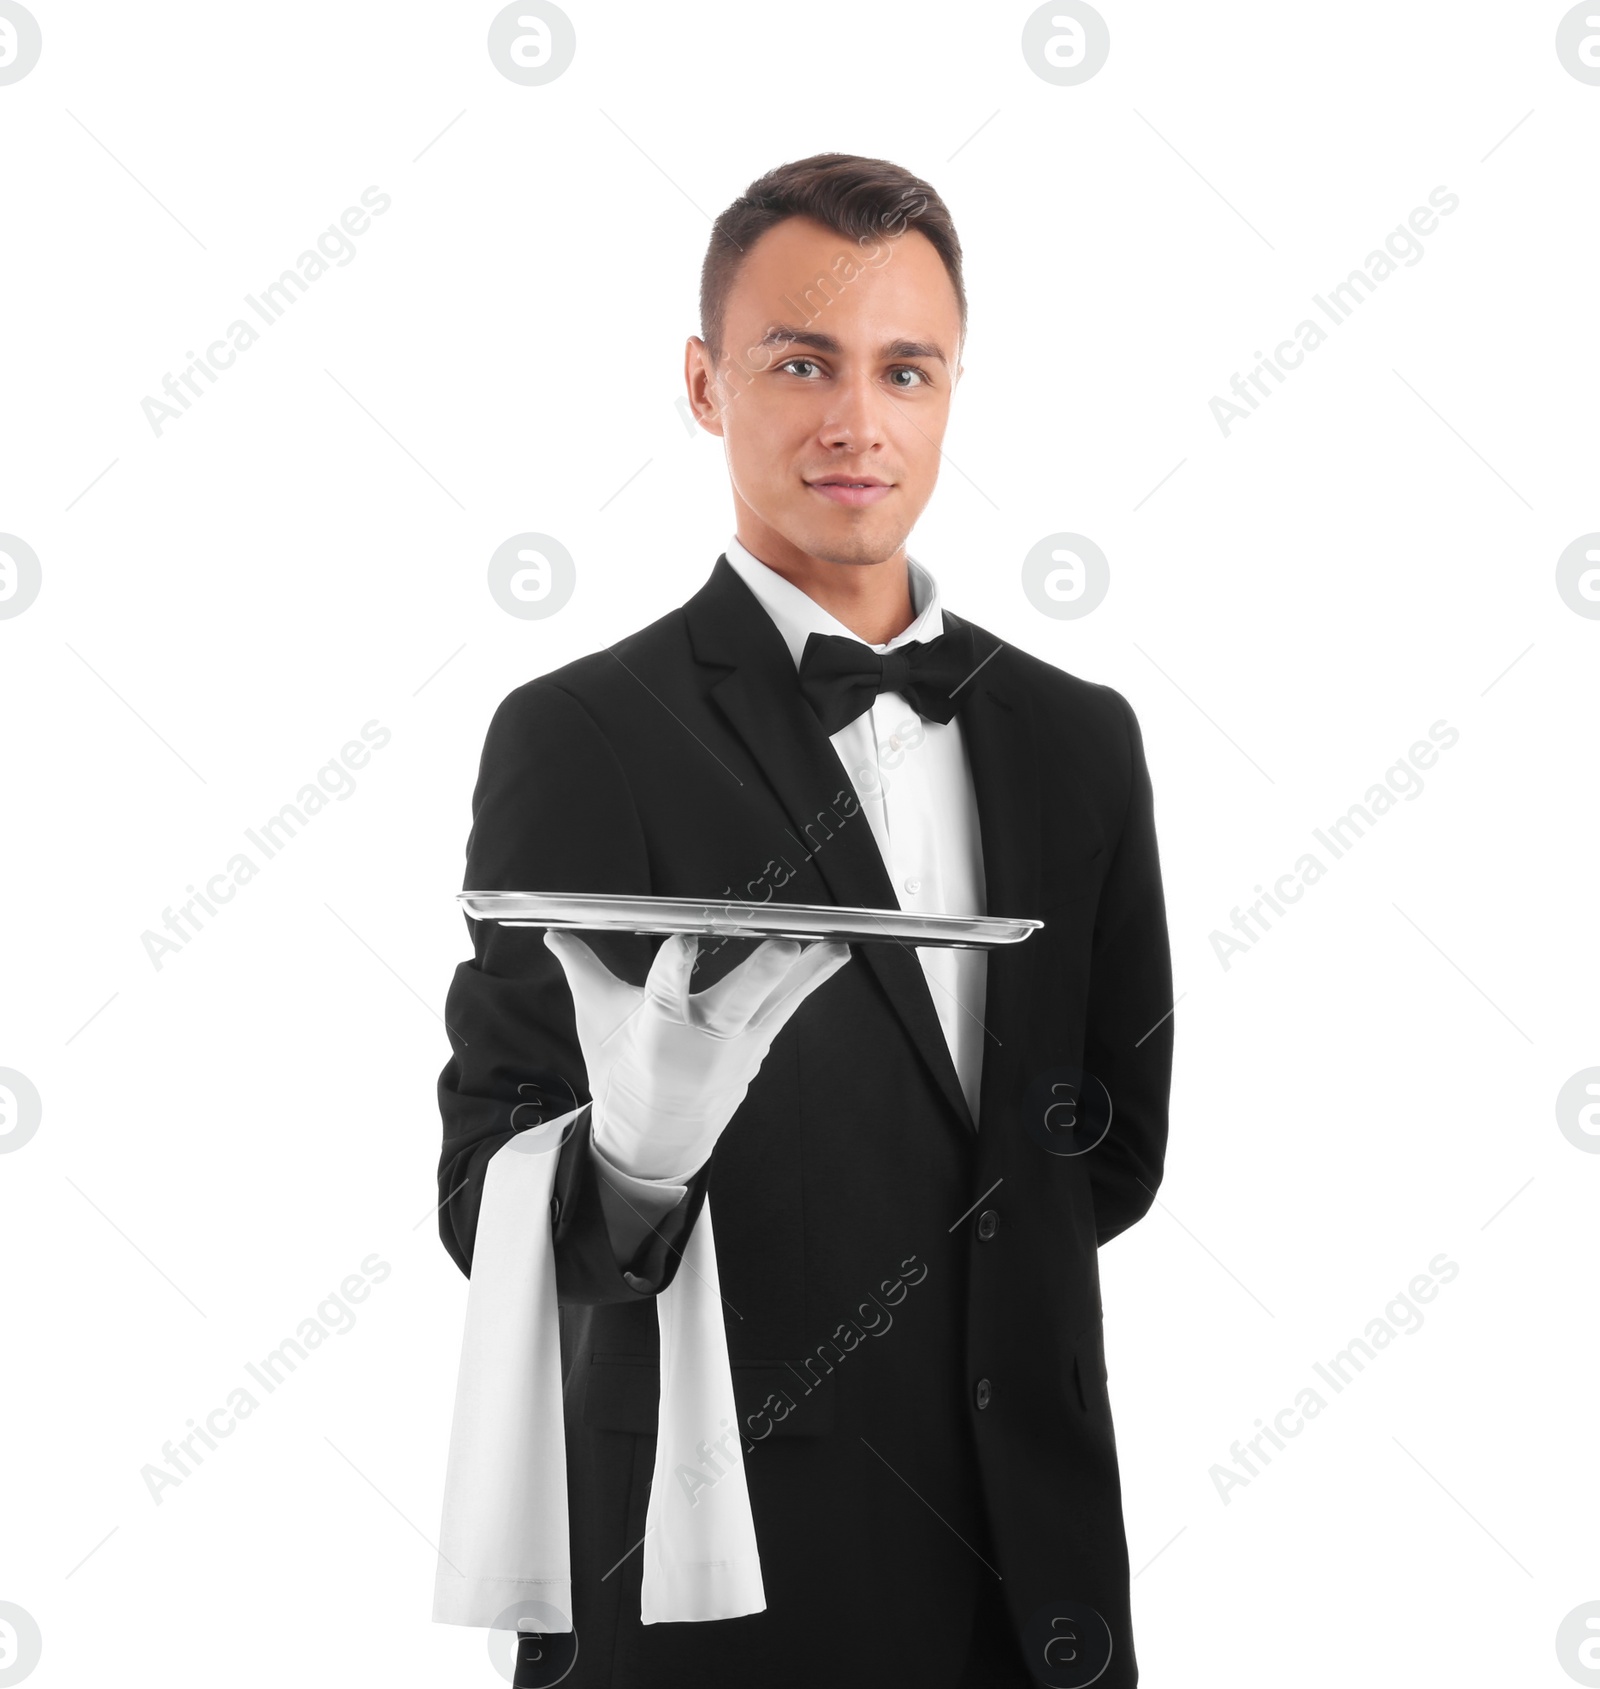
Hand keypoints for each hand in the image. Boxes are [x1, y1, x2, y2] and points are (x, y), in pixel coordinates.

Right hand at [544, 929, 850, 1180]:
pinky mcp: (759, 1047)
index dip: (675, 968)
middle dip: (762, 974)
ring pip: (776, 1004)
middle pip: (737, 1003)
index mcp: (658, 1033)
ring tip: (835, 941)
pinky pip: (787, 1007)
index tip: (684, 939)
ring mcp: (739, 1048)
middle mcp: (704, 1042)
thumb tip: (553, 931)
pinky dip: (810, 980)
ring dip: (806, 972)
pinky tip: (834, 951)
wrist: (655, 1139)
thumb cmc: (623, 1073)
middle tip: (784, 943)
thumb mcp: (597, 1023)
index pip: (665, 995)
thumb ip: (582, 969)